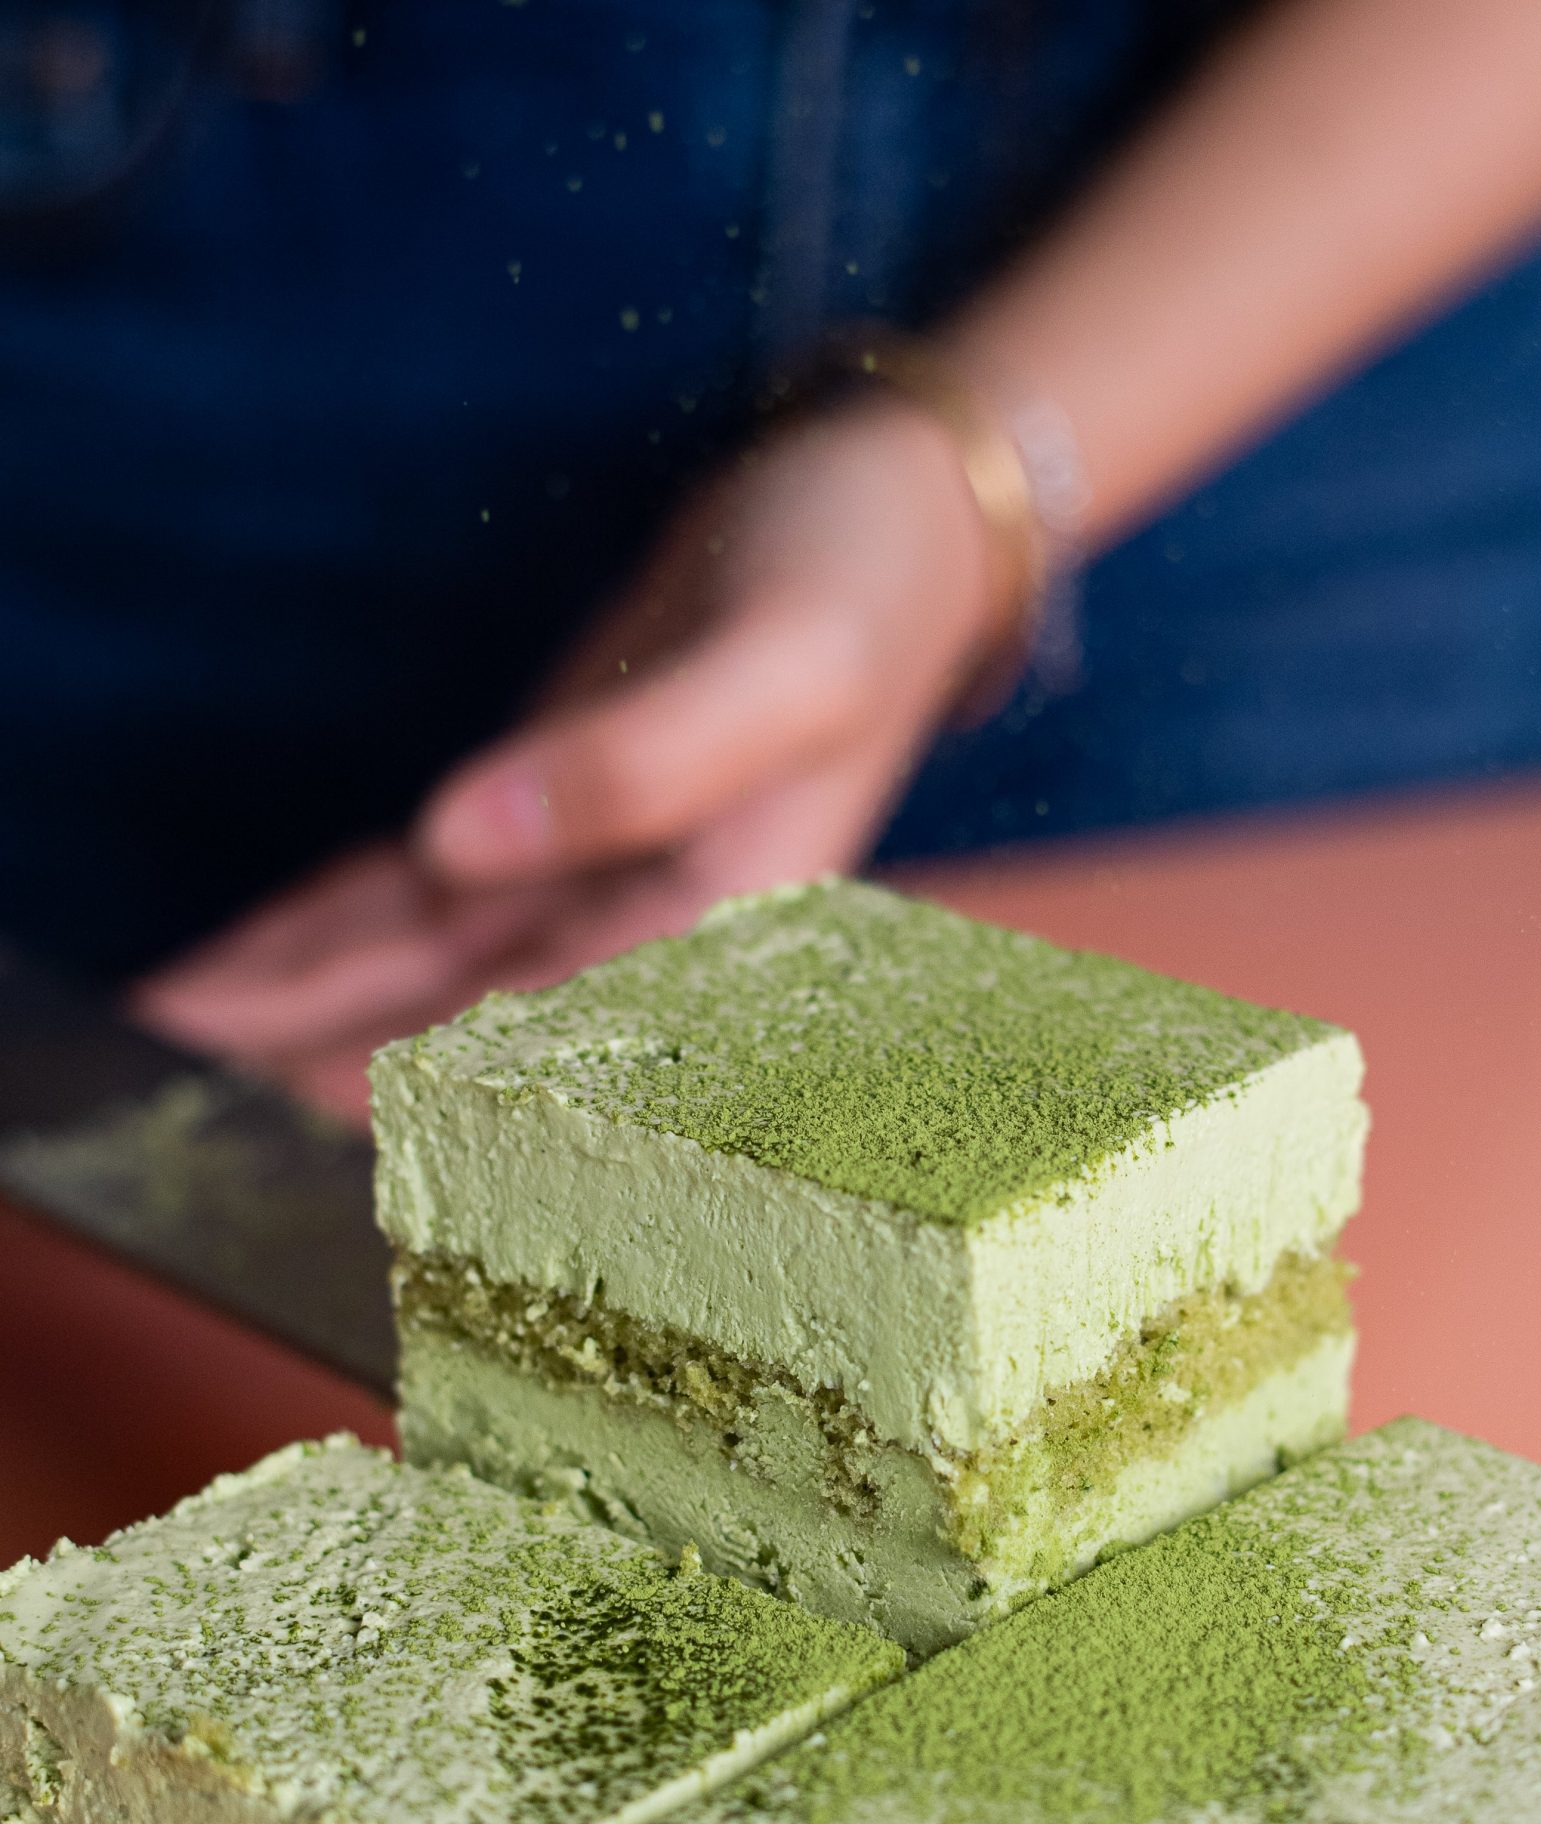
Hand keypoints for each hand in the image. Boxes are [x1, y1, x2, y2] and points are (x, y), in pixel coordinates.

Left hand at [134, 397, 1000, 1119]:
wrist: (890, 521)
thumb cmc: (861, 584)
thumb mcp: (782, 664)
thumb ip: (640, 763)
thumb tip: (462, 845)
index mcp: (710, 932)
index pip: (528, 1036)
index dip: (390, 1075)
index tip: (266, 1098)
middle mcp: (641, 935)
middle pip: (446, 1022)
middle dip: (303, 1055)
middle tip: (163, 1074)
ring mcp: (580, 885)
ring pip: (409, 971)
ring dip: (286, 1003)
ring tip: (163, 1037)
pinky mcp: (538, 831)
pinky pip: (411, 902)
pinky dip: (319, 929)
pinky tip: (238, 966)